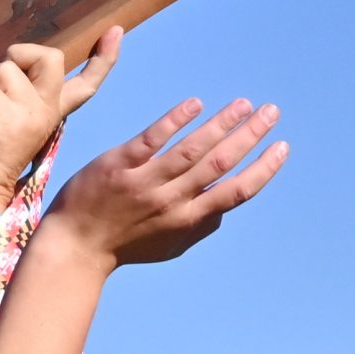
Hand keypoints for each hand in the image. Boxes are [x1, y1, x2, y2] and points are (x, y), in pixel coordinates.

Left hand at [0, 28, 120, 209]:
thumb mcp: (12, 121)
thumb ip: (19, 95)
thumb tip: (8, 63)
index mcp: (53, 112)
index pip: (88, 82)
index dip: (104, 57)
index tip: (115, 31)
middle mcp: (48, 110)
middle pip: (51, 56)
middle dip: (18, 54)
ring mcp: (31, 114)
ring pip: (6, 68)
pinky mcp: (8, 118)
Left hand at [42, 97, 287, 269]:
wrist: (73, 248)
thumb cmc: (124, 246)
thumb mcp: (169, 246)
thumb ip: (202, 225)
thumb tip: (229, 205)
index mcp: (186, 220)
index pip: (235, 192)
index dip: (263, 169)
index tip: (281, 147)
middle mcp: (169, 202)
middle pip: (219, 164)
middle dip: (250, 136)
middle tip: (271, 112)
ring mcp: (142, 183)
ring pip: (191, 150)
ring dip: (221, 124)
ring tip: (243, 105)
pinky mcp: (117, 167)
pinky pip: (150, 141)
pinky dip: (175, 122)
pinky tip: (195, 105)